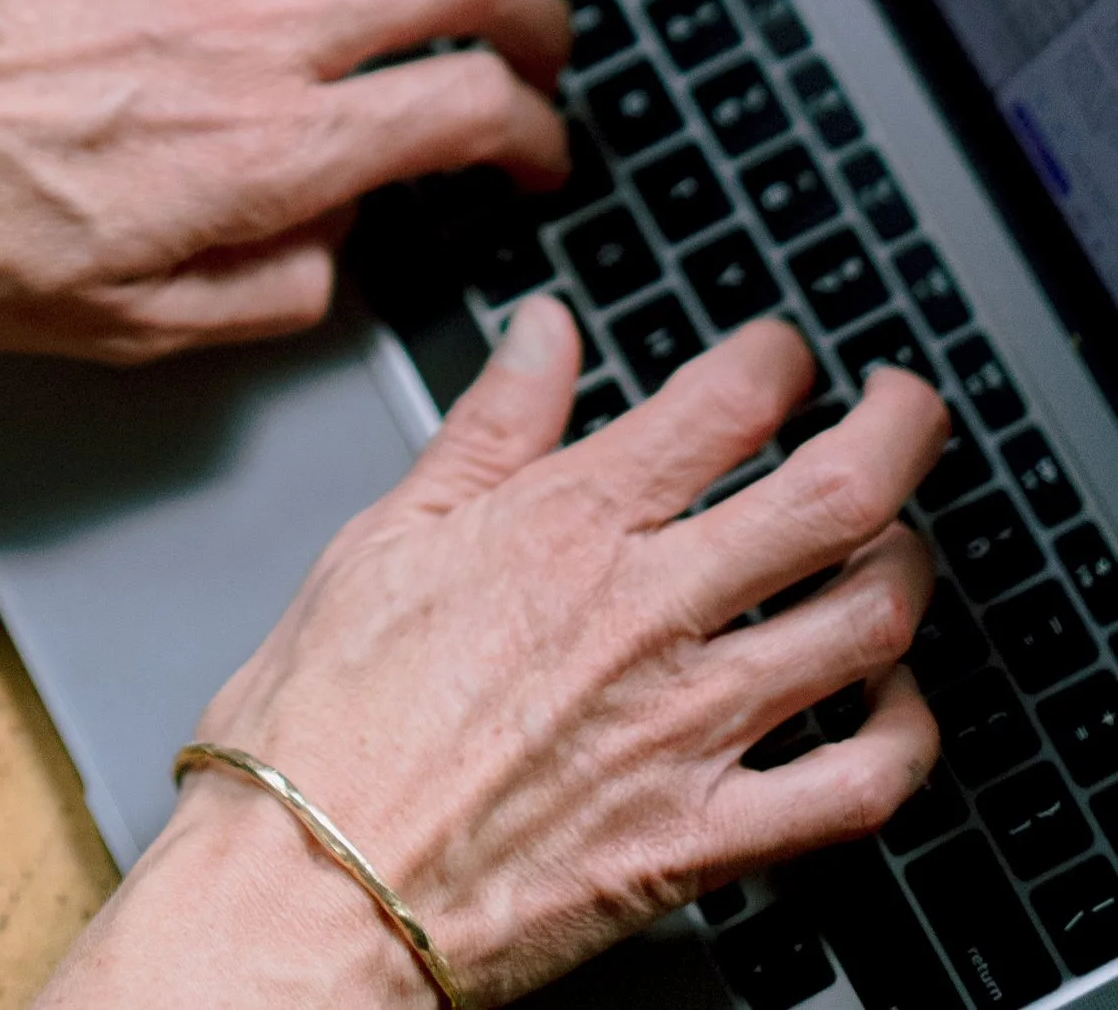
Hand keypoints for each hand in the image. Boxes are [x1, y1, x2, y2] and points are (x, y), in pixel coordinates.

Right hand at [53, 302, 942, 1005]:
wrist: (310, 886)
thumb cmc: (327, 720)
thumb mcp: (389, 531)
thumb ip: (490, 425)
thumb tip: (543, 331)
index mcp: (568, 526)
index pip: (725, 403)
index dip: (778, 357)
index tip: (784, 354)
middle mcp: (648, 615)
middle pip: (835, 495)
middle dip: (898, 427)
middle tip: (902, 404)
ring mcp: (690, 729)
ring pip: (864, 625)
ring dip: (907, 566)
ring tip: (898, 543)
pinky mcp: (704, 839)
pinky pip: (856, 787)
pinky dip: (905, 736)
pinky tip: (893, 705)